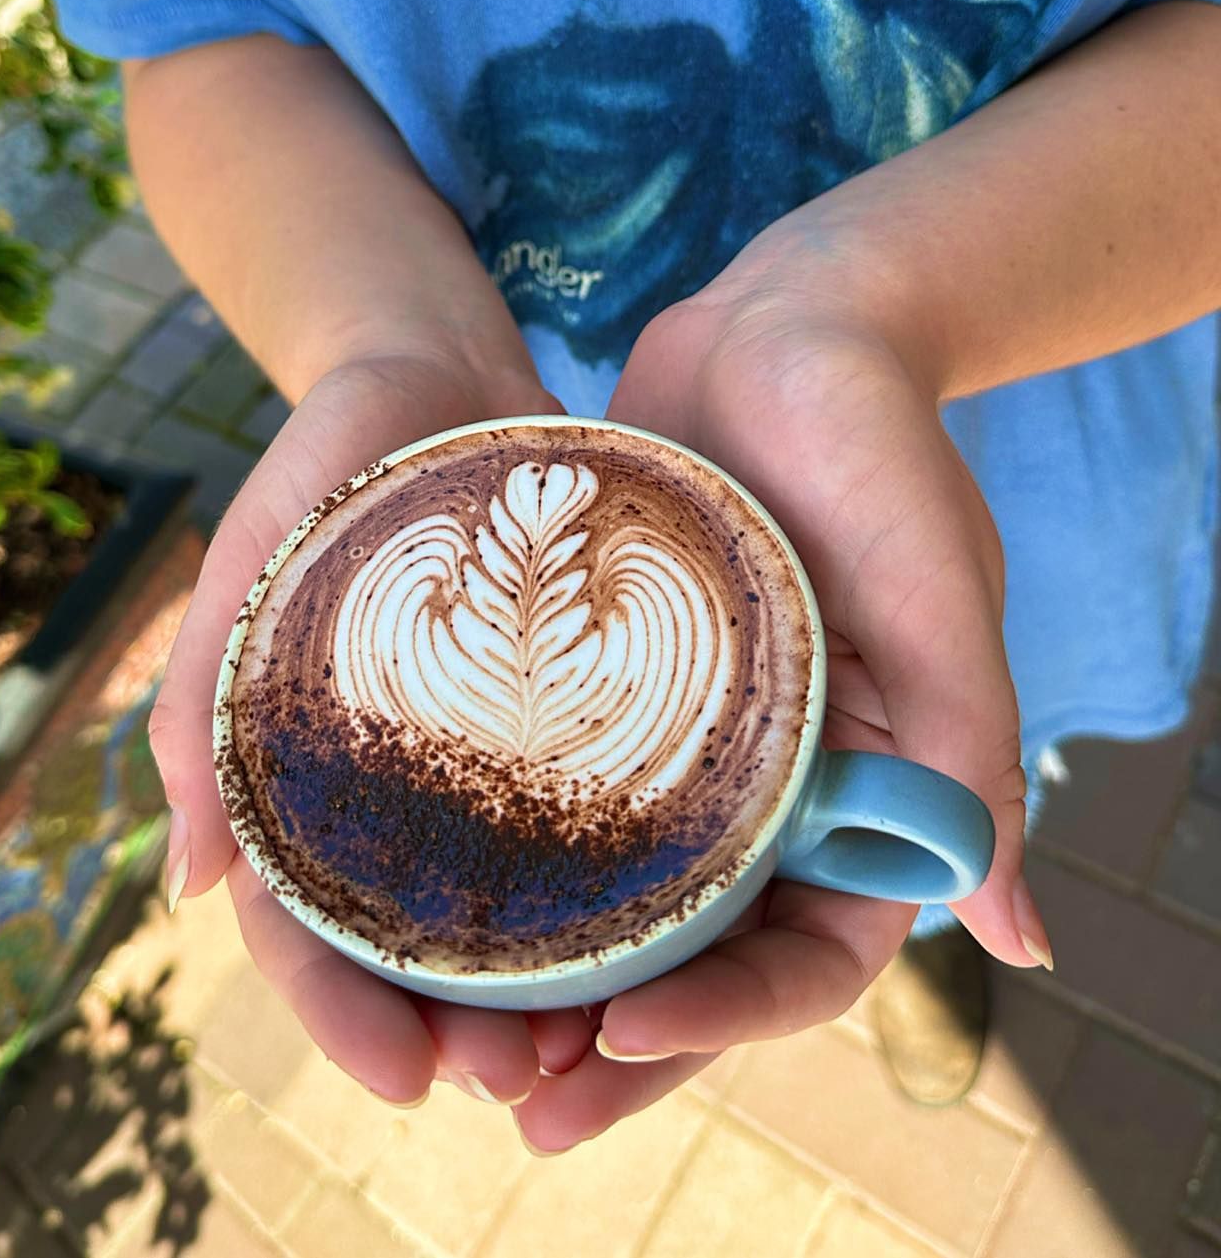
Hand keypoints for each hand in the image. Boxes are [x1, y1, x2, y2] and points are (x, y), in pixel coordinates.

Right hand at [148, 352, 601, 1107]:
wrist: (433, 370)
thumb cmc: (319, 464)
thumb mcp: (246, 569)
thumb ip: (202, 708)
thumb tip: (187, 887)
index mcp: (301, 771)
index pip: (307, 926)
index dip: (342, 1014)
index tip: (403, 1083)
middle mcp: (396, 779)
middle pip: (418, 939)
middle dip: (457, 1025)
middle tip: (519, 1080)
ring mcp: (480, 748)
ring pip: (508, 899)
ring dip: (543, 984)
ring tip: (595, 1041)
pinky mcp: (558, 707)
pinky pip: (586, 810)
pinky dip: (610, 883)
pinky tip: (660, 926)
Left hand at [512, 254, 1052, 1154]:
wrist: (792, 327)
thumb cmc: (881, 448)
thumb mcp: (937, 589)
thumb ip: (970, 753)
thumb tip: (1017, 940)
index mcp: (867, 794)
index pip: (806, 958)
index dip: (724, 1024)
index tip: (616, 1046)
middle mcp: (778, 788)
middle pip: (698, 956)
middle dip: (615, 1045)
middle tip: (509, 1113)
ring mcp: (694, 742)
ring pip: (621, 893)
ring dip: (549, 973)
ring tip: (449, 1033)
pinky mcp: (623, 684)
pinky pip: (565, 788)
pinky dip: (513, 853)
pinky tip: (422, 885)